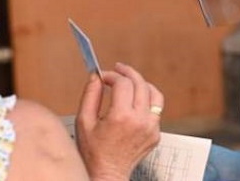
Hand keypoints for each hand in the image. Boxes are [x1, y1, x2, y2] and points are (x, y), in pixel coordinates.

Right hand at [76, 63, 164, 180]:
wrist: (108, 174)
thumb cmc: (93, 152)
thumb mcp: (84, 121)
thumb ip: (90, 95)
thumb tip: (96, 77)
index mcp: (121, 117)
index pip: (122, 83)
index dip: (111, 75)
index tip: (103, 77)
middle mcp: (140, 121)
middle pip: (140, 83)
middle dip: (127, 73)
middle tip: (118, 69)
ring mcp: (151, 128)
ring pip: (154, 94)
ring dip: (142, 84)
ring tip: (131, 81)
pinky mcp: (156, 134)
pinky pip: (156, 110)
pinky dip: (146, 102)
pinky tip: (134, 102)